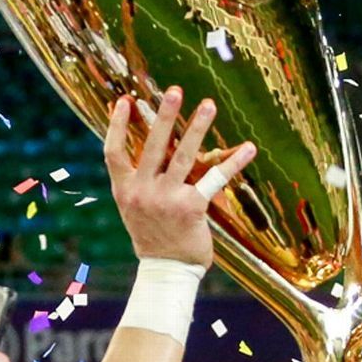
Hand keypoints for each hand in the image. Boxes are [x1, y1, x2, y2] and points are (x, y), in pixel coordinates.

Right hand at [104, 87, 256, 268]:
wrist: (166, 270)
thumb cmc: (152, 235)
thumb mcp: (133, 207)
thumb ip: (137, 179)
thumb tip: (142, 148)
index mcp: (124, 190)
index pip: (113, 152)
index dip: (117, 125)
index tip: (123, 100)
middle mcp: (142, 191)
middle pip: (152, 145)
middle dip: (164, 115)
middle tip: (175, 91)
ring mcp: (166, 199)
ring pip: (183, 155)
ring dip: (197, 127)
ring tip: (208, 105)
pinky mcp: (191, 207)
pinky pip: (214, 179)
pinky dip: (232, 162)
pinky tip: (248, 148)